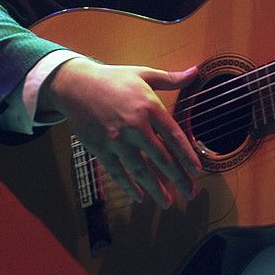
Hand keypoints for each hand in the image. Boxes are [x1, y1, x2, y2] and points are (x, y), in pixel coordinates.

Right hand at [40, 58, 202, 206]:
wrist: (76, 85)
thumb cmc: (114, 79)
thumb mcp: (144, 74)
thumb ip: (170, 79)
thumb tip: (196, 71)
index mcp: (149, 106)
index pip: (174, 135)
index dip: (187, 155)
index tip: (198, 171)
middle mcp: (135, 125)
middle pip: (161, 157)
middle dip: (178, 178)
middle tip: (190, 193)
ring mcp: (116, 139)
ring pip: (140, 169)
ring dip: (155, 188)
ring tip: (167, 202)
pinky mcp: (99, 148)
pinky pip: (117, 171)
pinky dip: (129, 186)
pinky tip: (140, 197)